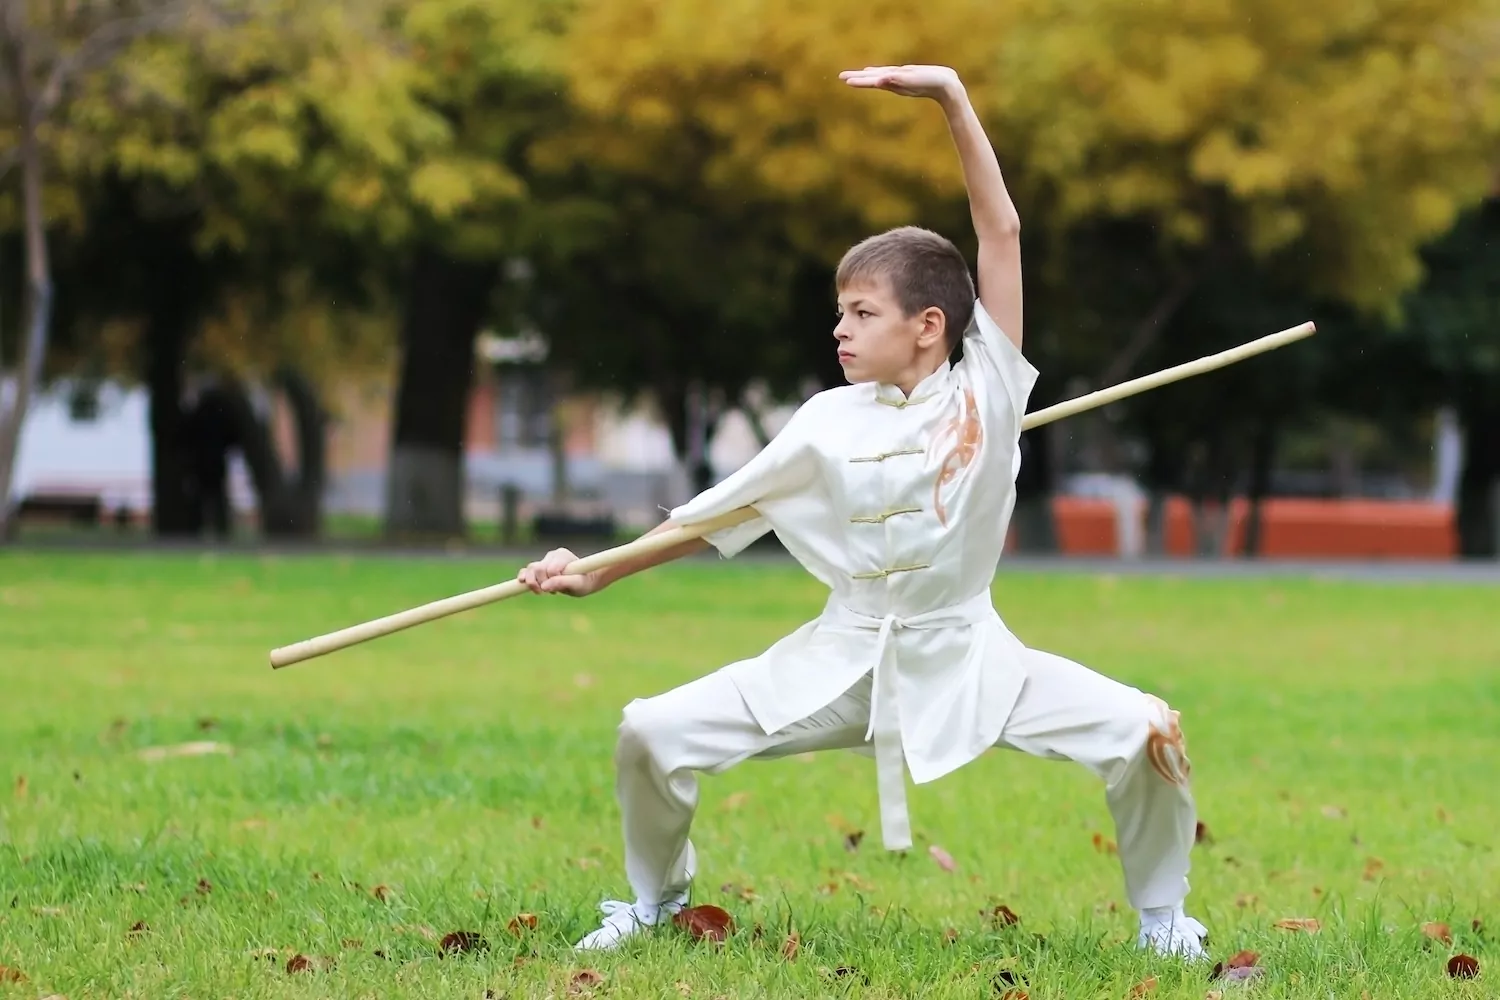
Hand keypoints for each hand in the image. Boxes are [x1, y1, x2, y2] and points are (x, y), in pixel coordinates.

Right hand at [516, 548, 600, 596]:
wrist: (586, 580)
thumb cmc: (584, 582)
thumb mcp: (577, 585)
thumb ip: (562, 583)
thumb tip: (544, 586)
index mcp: (563, 556)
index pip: (550, 570)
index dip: (553, 582)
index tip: (560, 590)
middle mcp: (553, 555)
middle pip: (537, 569)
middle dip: (541, 583)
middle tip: (552, 592)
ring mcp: (545, 560)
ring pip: (530, 569)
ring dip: (532, 583)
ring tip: (541, 591)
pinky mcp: (540, 566)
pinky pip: (526, 570)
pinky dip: (524, 578)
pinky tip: (524, 585)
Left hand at [839, 64, 963, 102]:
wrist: (947, 87)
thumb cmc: (930, 84)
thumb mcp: (912, 81)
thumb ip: (895, 80)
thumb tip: (879, 80)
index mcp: (893, 83)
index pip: (872, 81)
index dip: (859, 81)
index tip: (845, 81)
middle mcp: (895, 82)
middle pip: (872, 79)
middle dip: (857, 78)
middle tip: (841, 77)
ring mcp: (901, 80)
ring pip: (880, 76)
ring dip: (867, 76)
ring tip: (856, 75)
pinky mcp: (908, 77)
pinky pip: (890, 75)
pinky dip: (881, 74)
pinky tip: (878, 74)